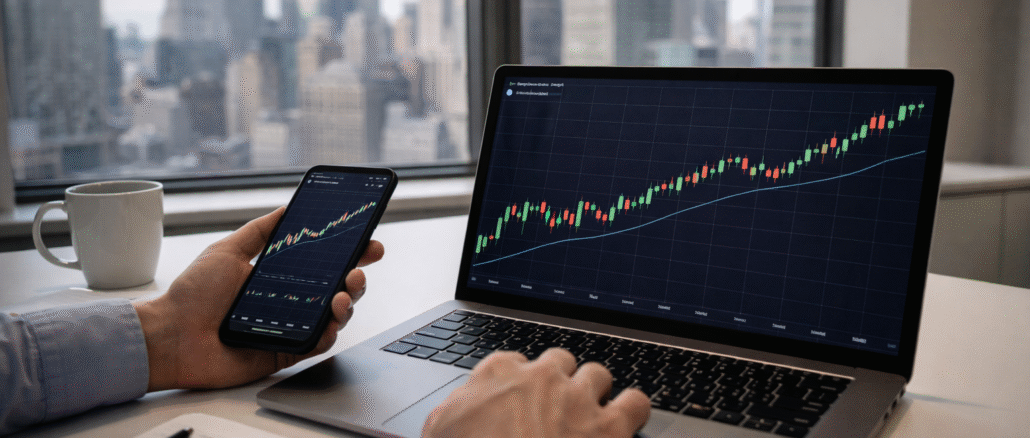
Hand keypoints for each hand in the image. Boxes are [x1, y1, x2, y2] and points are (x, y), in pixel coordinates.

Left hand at [132, 207, 384, 390]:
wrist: (170, 336)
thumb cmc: (192, 295)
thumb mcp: (228, 250)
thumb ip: (261, 230)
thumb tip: (288, 207)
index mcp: (280, 276)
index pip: (324, 262)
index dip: (350, 252)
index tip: (367, 242)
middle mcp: (290, 301)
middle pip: (338, 288)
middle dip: (357, 276)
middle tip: (358, 269)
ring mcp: (291, 326)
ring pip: (335, 315)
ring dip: (347, 303)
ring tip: (341, 295)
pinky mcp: (287, 352)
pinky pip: (318, 344)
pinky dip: (330, 332)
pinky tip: (330, 321)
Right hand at [423, 348, 650, 437]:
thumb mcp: (440, 430)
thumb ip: (451, 413)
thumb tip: (455, 412)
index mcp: (497, 374)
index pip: (511, 361)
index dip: (518, 382)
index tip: (517, 399)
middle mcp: (540, 378)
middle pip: (559, 361)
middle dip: (560, 380)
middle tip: (555, 407)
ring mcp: (578, 399)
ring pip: (598, 374)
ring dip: (596, 392)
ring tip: (590, 414)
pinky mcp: (610, 427)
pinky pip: (636, 402)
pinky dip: (633, 409)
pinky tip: (627, 421)